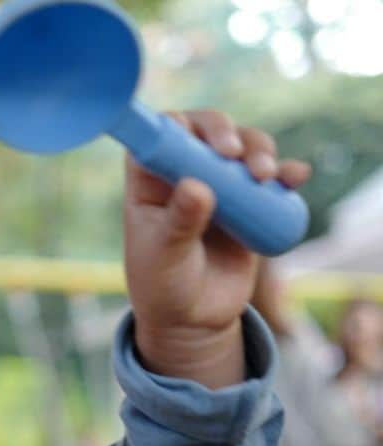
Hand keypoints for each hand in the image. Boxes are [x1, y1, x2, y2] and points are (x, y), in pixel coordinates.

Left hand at [124, 109, 309, 385]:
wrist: (194, 319)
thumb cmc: (164, 287)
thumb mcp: (166, 258)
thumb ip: (179, 223)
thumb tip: (197, 186)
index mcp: (150, 181)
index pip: (162, 133)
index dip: (181, 125)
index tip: (201, 142)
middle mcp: (185, 173)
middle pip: (208, 129)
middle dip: (227, 133)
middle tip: (235, 155)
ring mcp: (219, 184)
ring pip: (244, 145)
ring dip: (259, 150)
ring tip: (265, 177)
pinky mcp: (249, 201)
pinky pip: (272, 177)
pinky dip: (287, 172)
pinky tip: (296, 177)